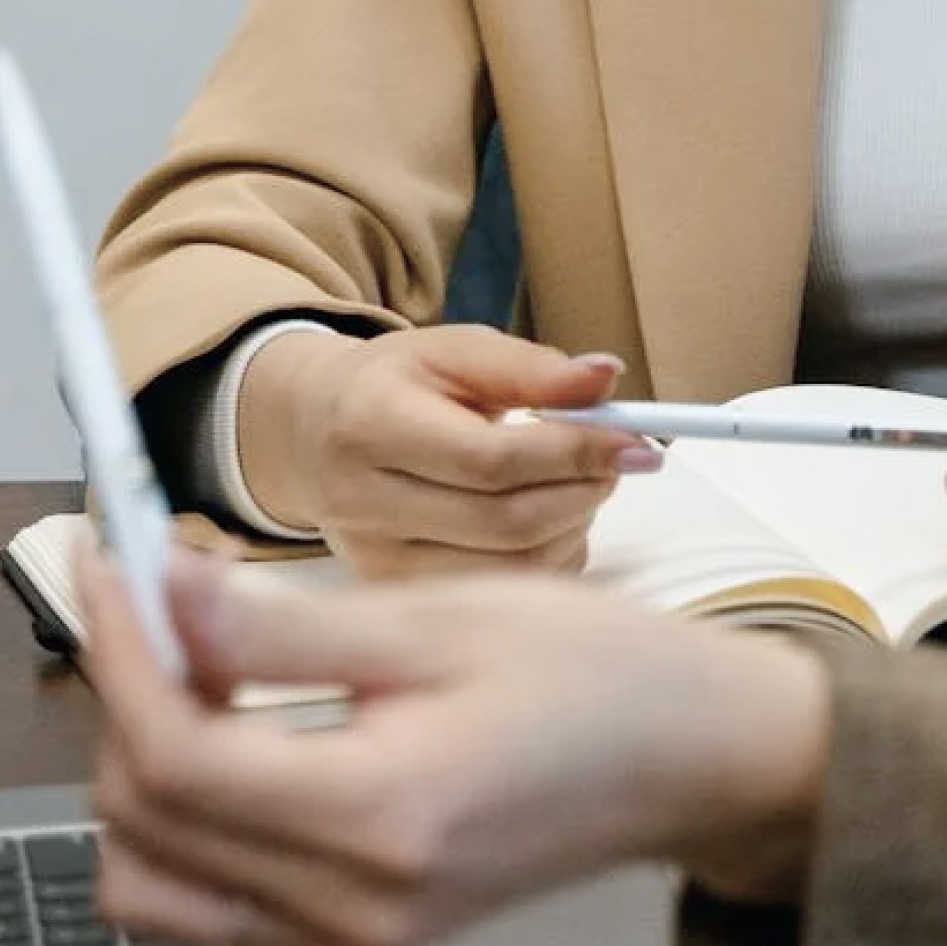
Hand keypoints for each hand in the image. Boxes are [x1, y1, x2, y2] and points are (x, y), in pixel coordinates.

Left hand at [76, 549, 826, 945]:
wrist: (695, 759)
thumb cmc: (602, 679)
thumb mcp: (443, 619)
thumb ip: (285, 627)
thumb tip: (166, 593)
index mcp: (381, 818)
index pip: (174, 757)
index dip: (120, 652)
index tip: (113, 564)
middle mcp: (354, 905)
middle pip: (145, 825)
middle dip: (124, 699)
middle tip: (154, 598)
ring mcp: (353, 937)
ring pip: (157, 882)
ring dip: (143, 773)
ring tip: (196, 671)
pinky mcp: (358, 936)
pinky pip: (216, 900)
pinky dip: (190, 820)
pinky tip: (234, 729)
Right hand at [248, 325, 658, 580]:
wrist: (311, 432)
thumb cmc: (396, 386)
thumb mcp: (454, 352)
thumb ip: (529, 368)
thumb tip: (607, 377)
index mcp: (370, 424)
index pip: (489, 460)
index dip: (574, 453)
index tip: (635, 441)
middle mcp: (362, 502)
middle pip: (504, 524)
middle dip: (583, 492)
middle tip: (619, 462)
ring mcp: (375, 560)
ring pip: (508, 570)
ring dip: (572, 529)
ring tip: (579, 486)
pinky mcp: (393, 593)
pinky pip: (496, 592)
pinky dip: (547, 559)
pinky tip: (549, 522)